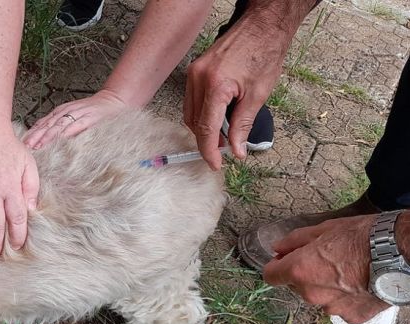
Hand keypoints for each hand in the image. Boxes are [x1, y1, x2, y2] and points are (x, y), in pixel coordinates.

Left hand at [23, 89, 130, 149]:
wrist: (113, 101)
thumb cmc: (93, 112)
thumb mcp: (73, 117)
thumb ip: (61, 126)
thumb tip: (45, 138)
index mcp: (61, 112)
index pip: (43, 122)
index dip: (33, 132)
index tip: (23, 143)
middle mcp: (67, 111)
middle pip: (47, 124)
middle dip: (36, 136)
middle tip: (26, 146)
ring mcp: (78, 114)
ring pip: (59, 125)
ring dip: (47, 136)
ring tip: (38, 145)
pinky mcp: (89, 118)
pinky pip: (76, 126)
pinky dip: (67, 133)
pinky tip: (59, 140)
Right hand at [184, 19, 286, 169]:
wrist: (262, 26)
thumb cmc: (264, 53)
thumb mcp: (258, 95)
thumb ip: (243, 125)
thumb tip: (236, 149)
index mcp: (216, 85)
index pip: (206, 128)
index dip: (209, 150)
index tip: (215, 164)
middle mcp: (199, 78)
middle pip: (195, 122)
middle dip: (207, 140)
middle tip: (224, 150)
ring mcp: (194, 73)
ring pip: (190, 113)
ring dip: (203, 128)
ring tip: (222, 135)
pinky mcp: (195, 70)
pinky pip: (192, 100)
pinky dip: (201, 113)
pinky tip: (216, 118)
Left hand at [263, 216, 388, 323]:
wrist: (399, 253)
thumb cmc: (363, 238)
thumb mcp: (324, 229)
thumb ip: (295, 241)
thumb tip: (278, 248)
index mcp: (299, 270)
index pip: (270, 276)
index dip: (276, 267)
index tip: (284, 260)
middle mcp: (311, 293)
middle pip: (297, 286)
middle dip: (306, 275)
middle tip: (328, 259)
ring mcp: (332, 308)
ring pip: (320, 299)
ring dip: (328, 288)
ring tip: (349, 272)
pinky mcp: (352, 316)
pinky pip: (342, 308)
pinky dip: (347, 299)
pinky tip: (361, 284)